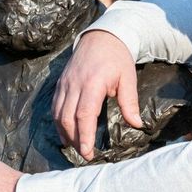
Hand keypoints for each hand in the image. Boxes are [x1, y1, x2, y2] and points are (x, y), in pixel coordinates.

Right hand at [53, 30, 141, 160]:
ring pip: (58, 114)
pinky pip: (55, 106)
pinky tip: (66, 132)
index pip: (84, 114)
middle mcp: (74, 84)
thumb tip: (136, 124)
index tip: (88, 152)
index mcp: (92, 83)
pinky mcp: (60, 83)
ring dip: (65, 133)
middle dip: (75, 140)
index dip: (84, 135)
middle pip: (68, 118)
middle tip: (84, 155)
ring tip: (75, 147)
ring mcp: (65, 84)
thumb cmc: (117, 58)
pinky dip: (58, 122)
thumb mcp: (128, 78)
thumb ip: (129, 102)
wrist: (100, 37)